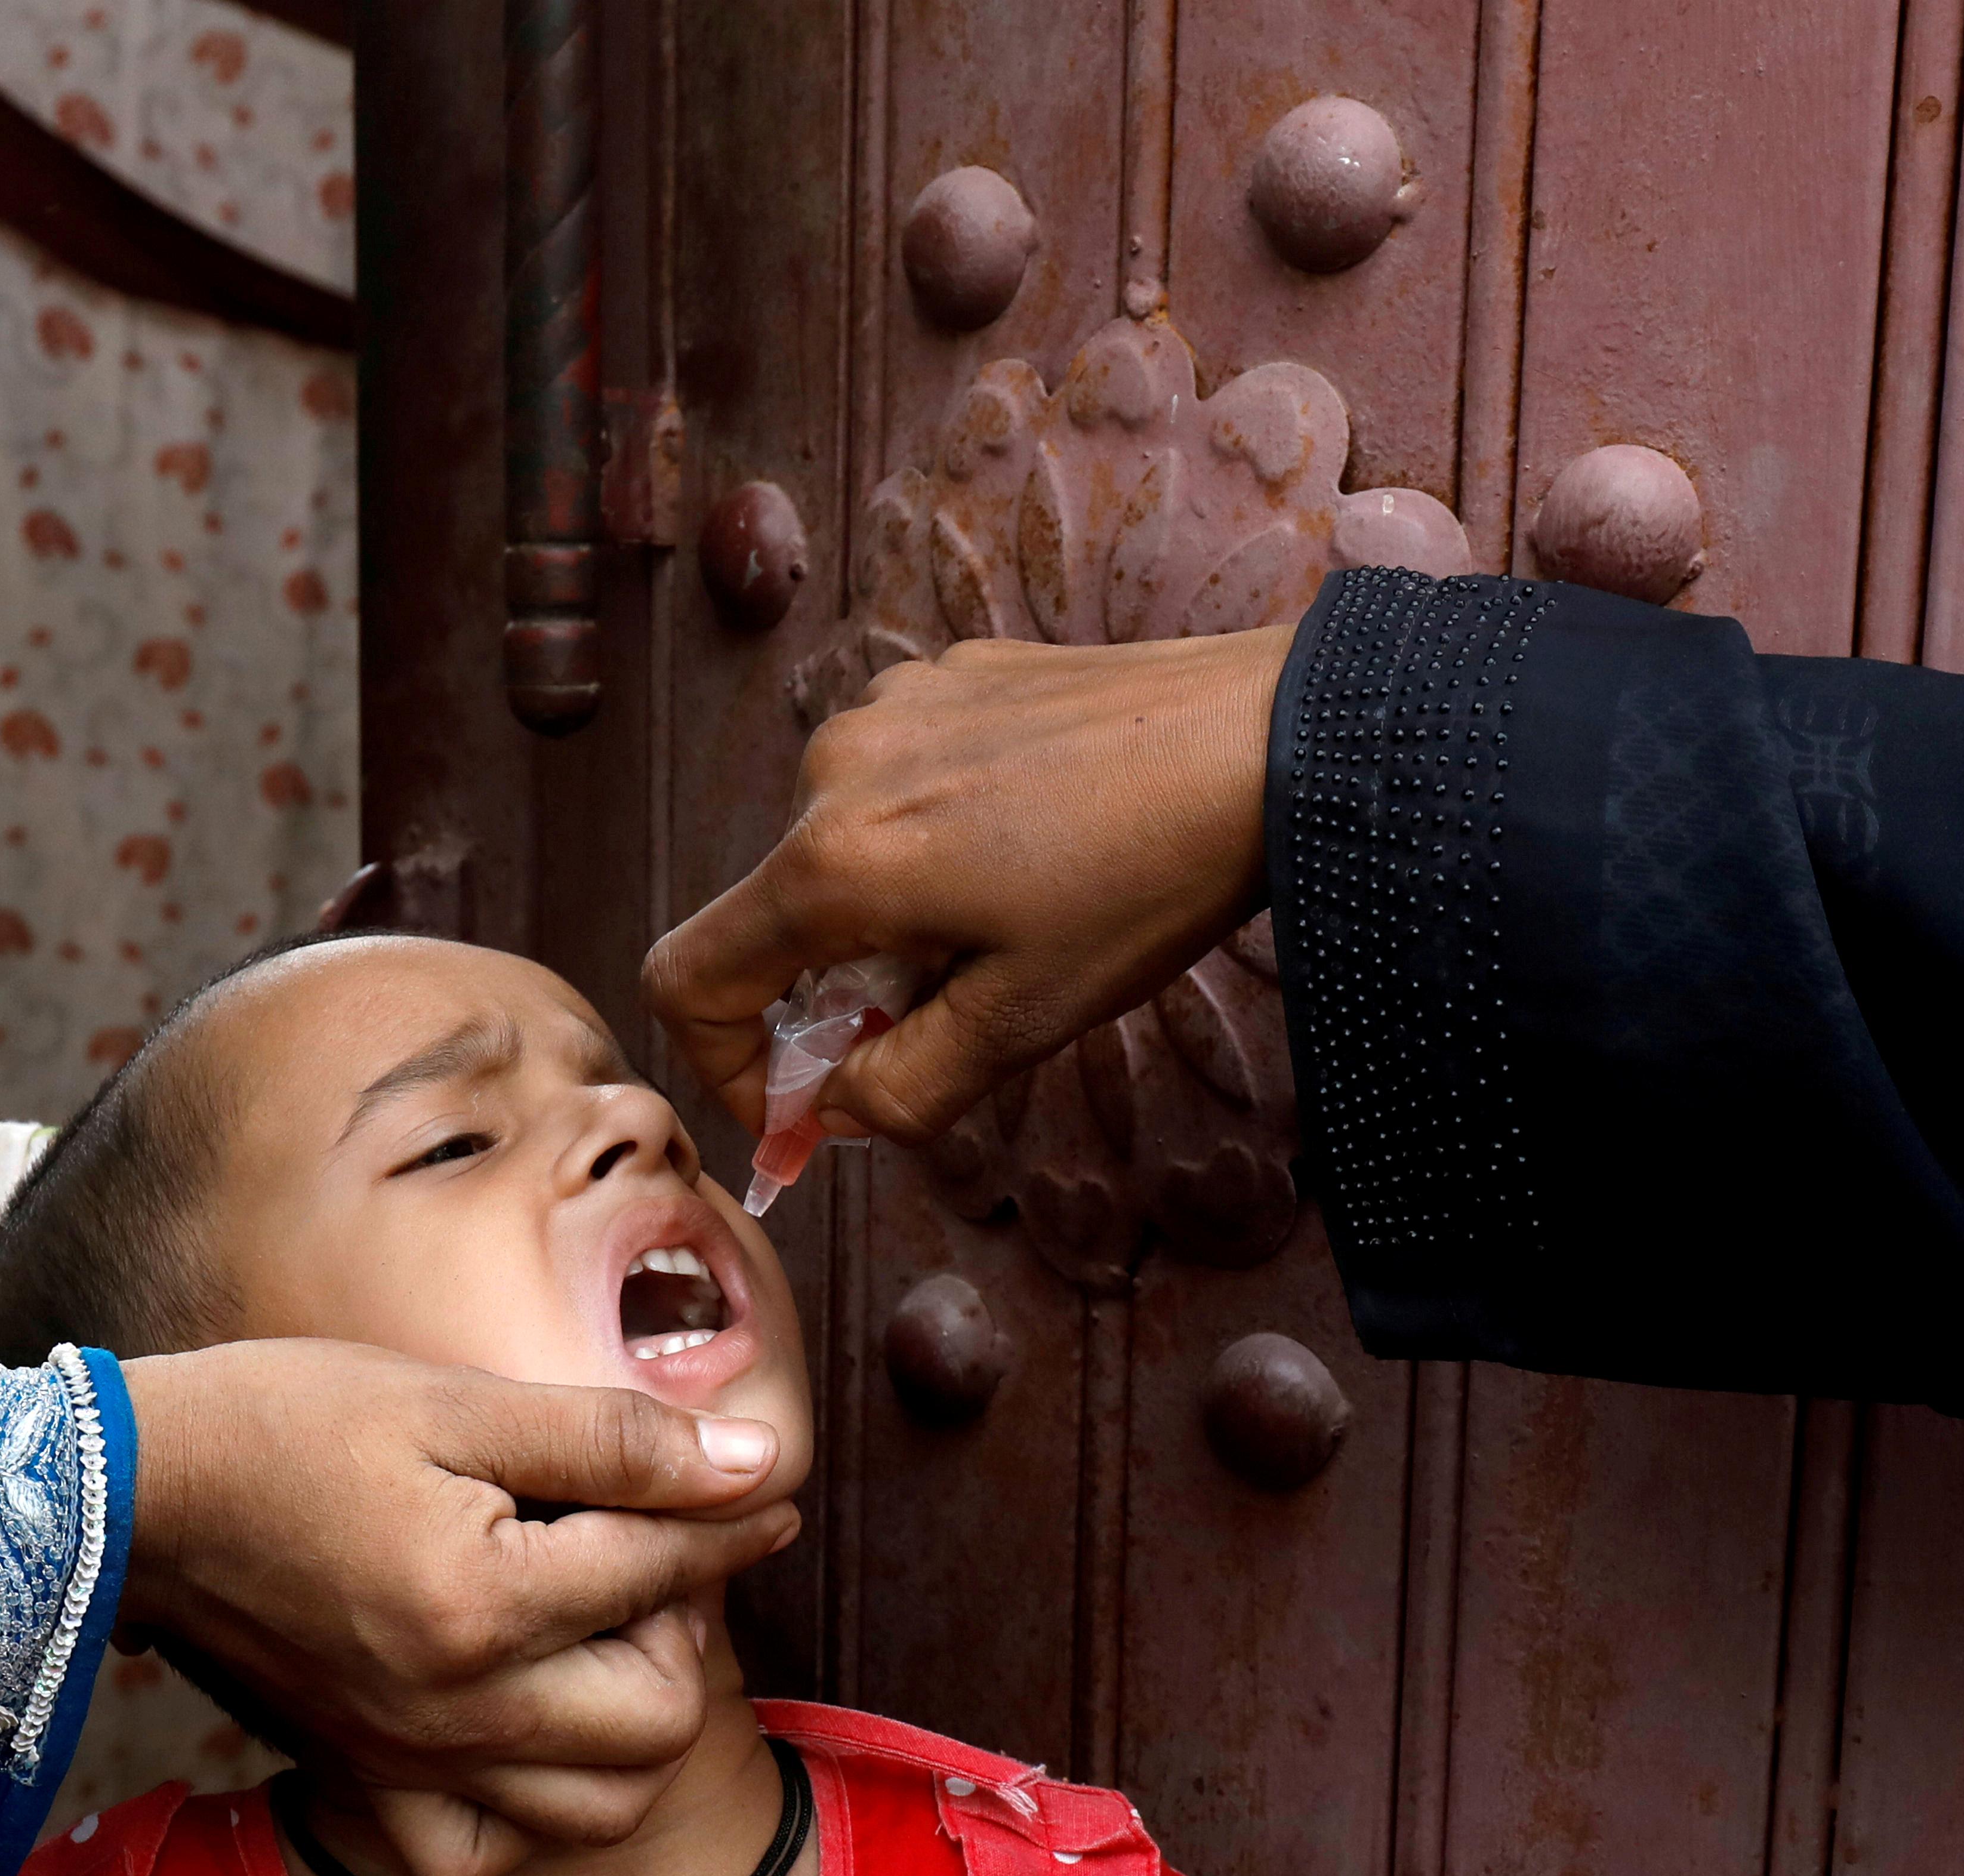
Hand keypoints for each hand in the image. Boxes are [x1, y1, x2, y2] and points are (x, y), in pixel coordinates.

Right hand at [117, 1342, 796, 1857]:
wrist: (128, 1495)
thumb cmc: (285, 1422)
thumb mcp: (453, 1401)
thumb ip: (613, 1441)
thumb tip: (755, 1460)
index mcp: (484, 1603)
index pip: (666, 1566)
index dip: (729, 1510)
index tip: (757, 1481)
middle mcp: (457, 1709)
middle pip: (663, 1715)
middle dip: (682, 1629)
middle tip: (642, 1556)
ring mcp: (414, 1761)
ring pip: (602, 1807)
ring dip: (632, 1725)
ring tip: (599, 1639)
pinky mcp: (368, 1779)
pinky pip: (479, 1859)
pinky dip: (527, 1815)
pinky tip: (525, 1732)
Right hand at [643, 627, 1288, 1145]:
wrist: (1272, 737)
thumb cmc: (1151, 881)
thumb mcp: (1026, 1020)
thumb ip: (901, 1087)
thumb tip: (833, 1111)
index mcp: (836, 865)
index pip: (690, 978)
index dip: (722, 1064)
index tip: (797, 1105)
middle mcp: (834, 770)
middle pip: (779, 915)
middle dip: (842, 987)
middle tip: (963, 1008)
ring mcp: (889, 708)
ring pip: (845, 848)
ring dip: (898, 908)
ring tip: (1022, 911)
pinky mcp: (946, 675)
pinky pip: (901, 780)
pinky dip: (937, 832)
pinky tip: (1044, 835)